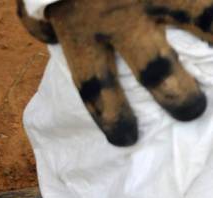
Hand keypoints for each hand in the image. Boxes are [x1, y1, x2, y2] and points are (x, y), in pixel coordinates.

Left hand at [18, 0, 212, 144]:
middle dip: (174, 94)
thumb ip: (45, 17)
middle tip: (190, 110)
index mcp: (79, 28)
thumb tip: (48, 33)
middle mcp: (118, 14)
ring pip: (202, 16)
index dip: (111, 115)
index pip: (95, 85)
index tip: (126, 138)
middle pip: (154, 67)